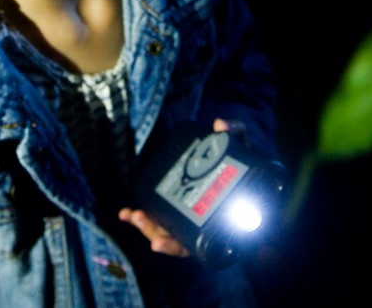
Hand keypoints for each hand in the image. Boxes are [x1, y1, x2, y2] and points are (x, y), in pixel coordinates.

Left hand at [119, 118, 245, 256]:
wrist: (246, 171)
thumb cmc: (242, 167)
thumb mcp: (243, 152)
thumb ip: (236, 136)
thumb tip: (219, 124)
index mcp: (214, 223)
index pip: (194, 244)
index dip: (175, 246)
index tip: (157, 244)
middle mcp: (199, 227)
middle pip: (172, 240)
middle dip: (152, 232)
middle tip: (139, 218)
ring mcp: (187, 221)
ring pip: (163, 232)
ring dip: (145, 226)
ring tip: (130, 215)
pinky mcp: (176, 212)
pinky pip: (158, 221)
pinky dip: (142, 220)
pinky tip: (125, 214)